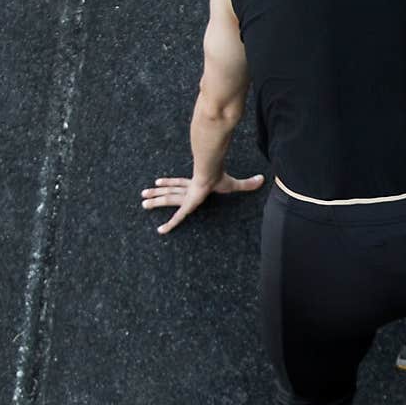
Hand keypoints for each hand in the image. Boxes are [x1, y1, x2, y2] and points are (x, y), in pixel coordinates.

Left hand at [141, 170, 265, 233]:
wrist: (211, 173)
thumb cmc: (220, 177)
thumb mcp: (234, 184)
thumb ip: (246, 184)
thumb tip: (263, 179)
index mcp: (193, 185)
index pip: (178, 184)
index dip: (168, 183)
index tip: (158, 182)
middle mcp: (186, 191)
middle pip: (168, 193)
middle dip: (155, 194)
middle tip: (142, 196)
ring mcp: (185, 197)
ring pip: (167, 201)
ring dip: (155, 202)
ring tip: (142, 203)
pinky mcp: (187, 204)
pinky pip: (177, 217)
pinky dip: (170, 224)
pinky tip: (161, 231)